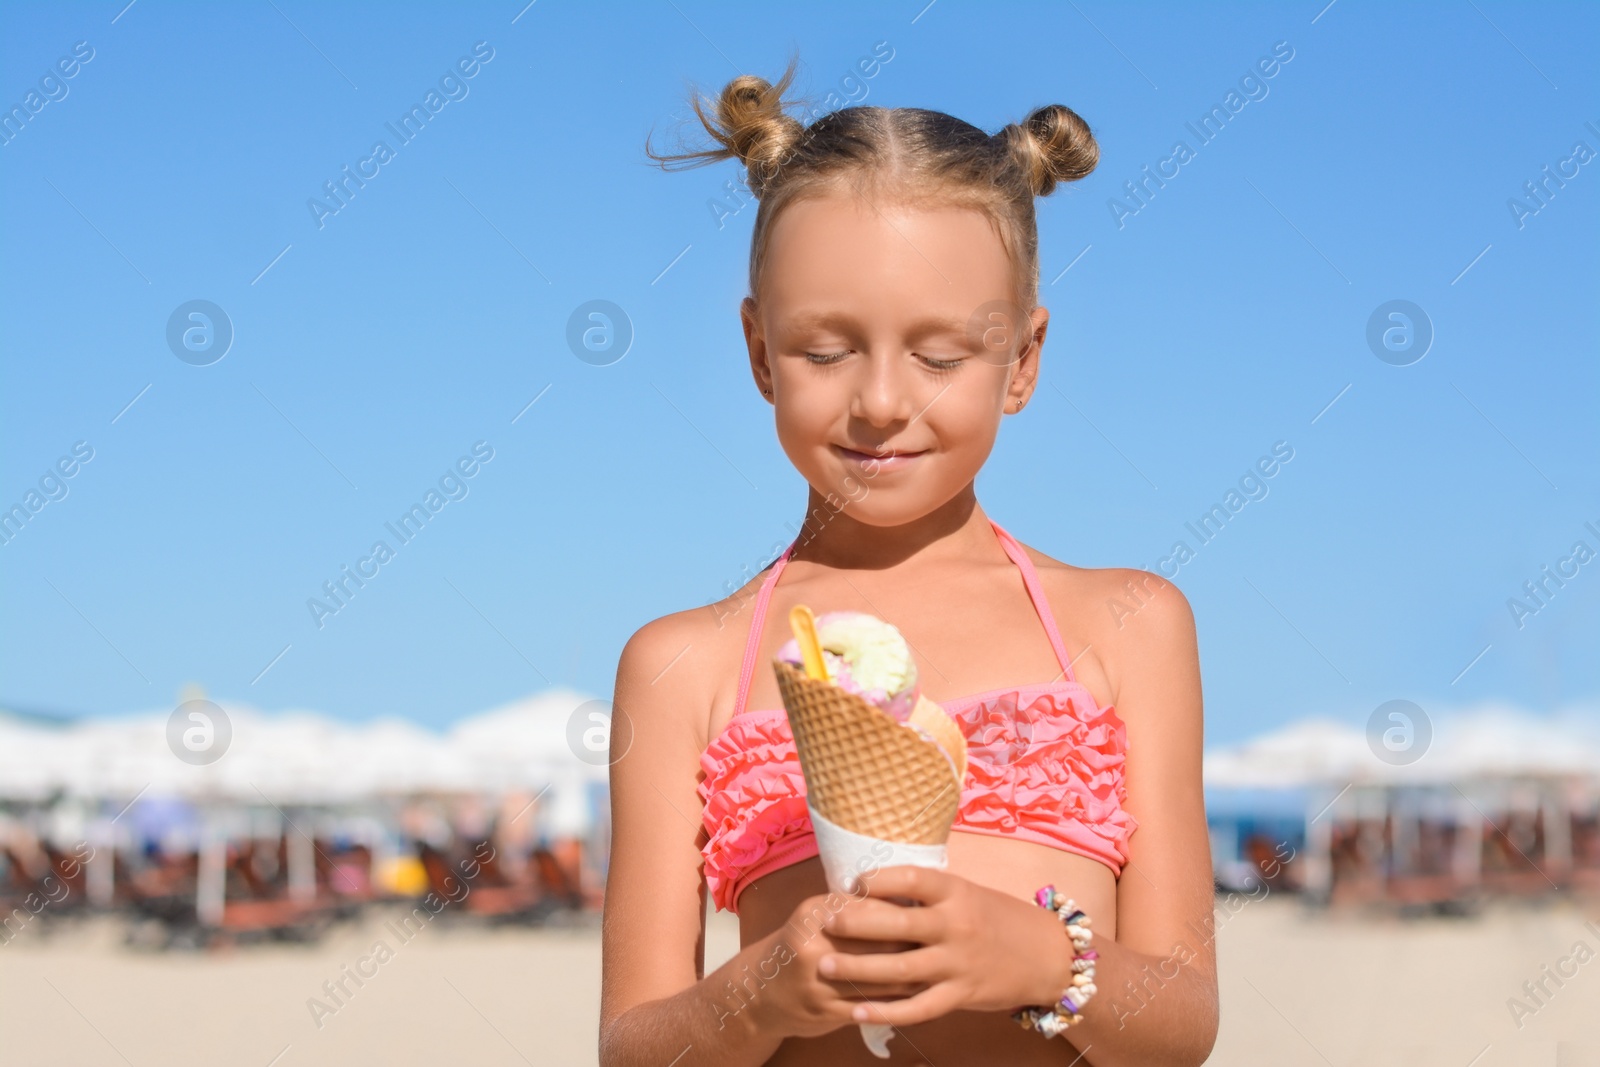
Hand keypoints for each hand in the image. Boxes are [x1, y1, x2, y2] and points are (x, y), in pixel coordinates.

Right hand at [742, 890, 932, 1039]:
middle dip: (913, 941)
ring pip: (880, 976)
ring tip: (937, 964)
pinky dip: (898, 999)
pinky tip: (917, 992)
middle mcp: (813, 946)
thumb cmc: (801, 945)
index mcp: (815, 914)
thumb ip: (855, 907)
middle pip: (878, 942)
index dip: (903, 911)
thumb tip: (909, 896)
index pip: (871, 908)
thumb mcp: (817, 915)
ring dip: (913, 972)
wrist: (760, 992)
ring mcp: (818, 982)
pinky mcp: (826, 1012)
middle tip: (942, 938)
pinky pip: (873, 1005)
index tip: (930, 909)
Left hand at [816, 865, 1075, 1028]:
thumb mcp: (967, 893)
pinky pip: (917, 1008)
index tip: (851, 883)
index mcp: (956, 892)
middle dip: (854, 924)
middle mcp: (955, 926)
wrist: (1047, 955)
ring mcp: (957, 963)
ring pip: (899, 969)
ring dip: (858, 969)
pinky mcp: (960, 995)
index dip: (876, 879)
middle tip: (824, 923)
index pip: (910, 878)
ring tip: (824, 966)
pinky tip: (857, 1011)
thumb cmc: (999, 917)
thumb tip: (876, 887)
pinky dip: (885, 1012)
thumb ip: (928, 893)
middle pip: (896, 924)